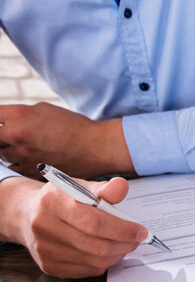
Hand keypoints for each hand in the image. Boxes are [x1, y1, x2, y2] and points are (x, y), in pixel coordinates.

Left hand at [0, 102, 132, 178]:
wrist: (98, 147)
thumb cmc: (74, 126)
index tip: (5, 123)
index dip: (0, 120)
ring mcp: (23, 157)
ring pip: (2, 155)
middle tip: (15, 135)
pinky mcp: (31, 172)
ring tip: (27, 147)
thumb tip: (6, 120)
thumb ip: (20, 114)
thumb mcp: (44, 109)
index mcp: (19, 116)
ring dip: (9, 150)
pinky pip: (15, 168)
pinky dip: (19, 164)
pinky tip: (33, 159)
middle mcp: (17, 136)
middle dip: (2, 136)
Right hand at [0, 176, 146, 277]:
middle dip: (124, 244)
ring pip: (94, 261)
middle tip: (136, 239)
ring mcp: (45, 250)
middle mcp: (44, 227)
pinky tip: (107, 252)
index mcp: (52, 202)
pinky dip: (104, 263)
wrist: (27, 214)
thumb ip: (103, 189)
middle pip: (96, 246)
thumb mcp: (79, 186)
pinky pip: (87, 270)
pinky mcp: (49, 266)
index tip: (141, 231)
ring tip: (124, 244)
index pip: (94, 222)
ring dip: (117, 255)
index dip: (122, 229)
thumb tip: (122, 186)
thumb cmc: (61, 199)